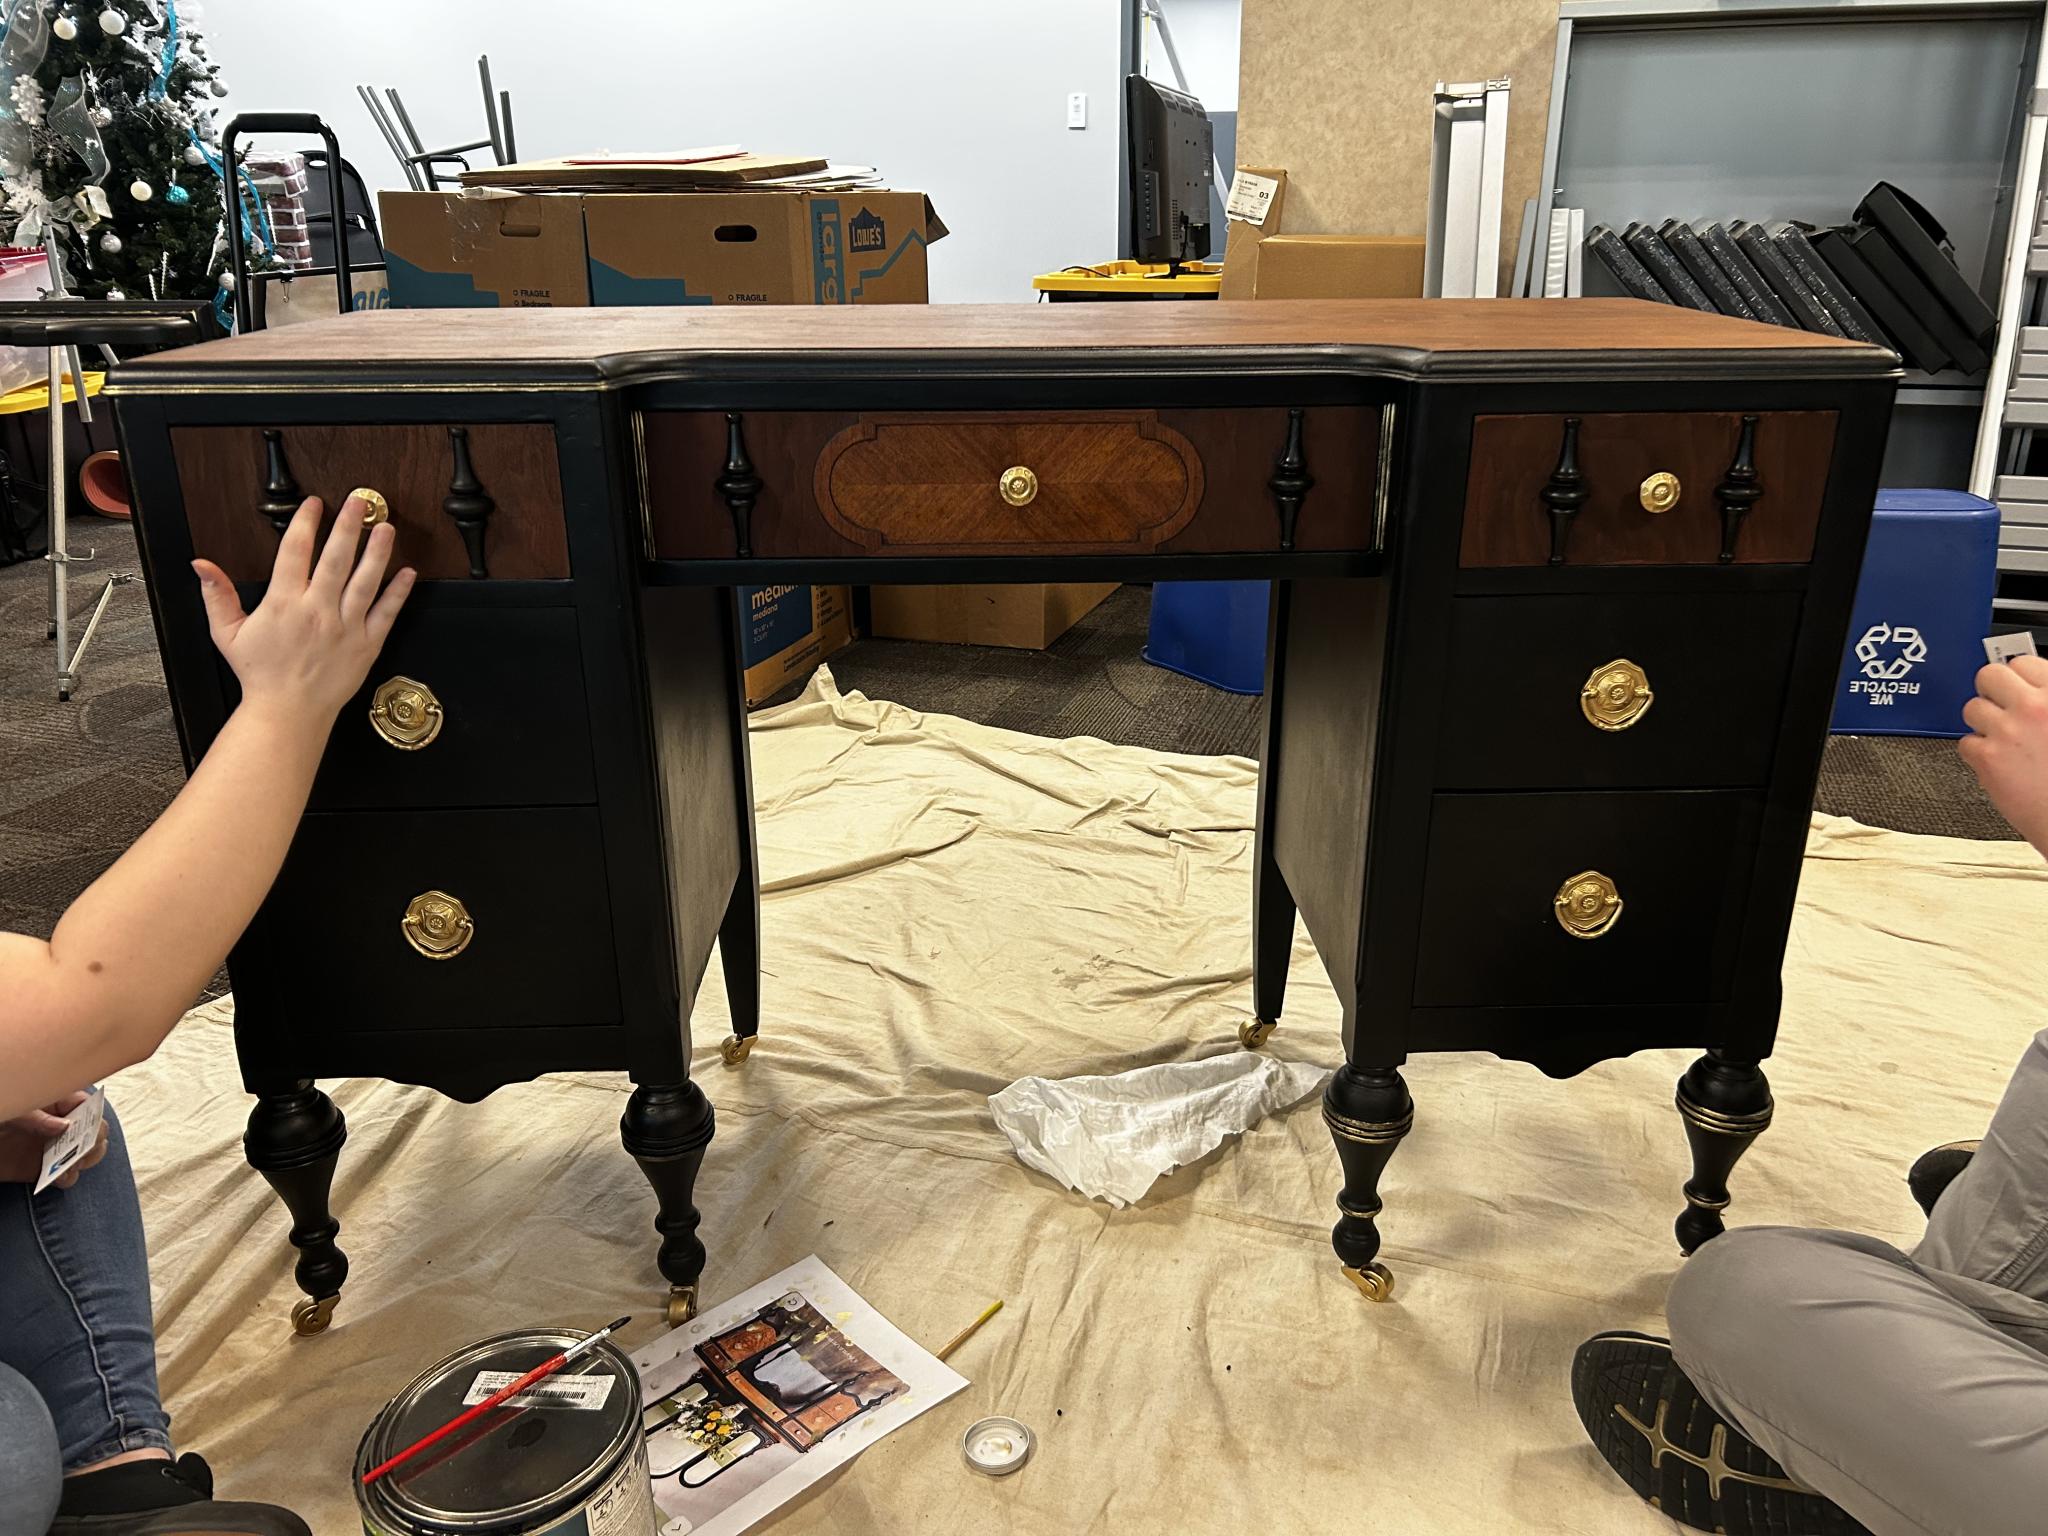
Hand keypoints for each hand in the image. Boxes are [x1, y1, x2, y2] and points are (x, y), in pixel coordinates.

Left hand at [0, 1093, 107, 1187]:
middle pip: (93, 1129)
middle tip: (85, 1147)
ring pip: (86, 1153)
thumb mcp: (7, 1108)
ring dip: (85, 1159)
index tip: (88, 1125)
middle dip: (94, 1138)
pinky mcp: (39, 1170)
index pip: (84, 1102)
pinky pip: (65, 1176)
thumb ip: (34, 1117)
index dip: (92, 1113)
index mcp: (50, 1101)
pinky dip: (66, 1178)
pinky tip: (58, 1176)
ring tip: (73, 1164)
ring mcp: (49, 1147)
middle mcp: (56, 1123)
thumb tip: (63, 1126)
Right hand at [192, 495, 414, 730]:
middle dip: (348, 527)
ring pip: (365, 582)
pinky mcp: (366, 645)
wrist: (288, 711)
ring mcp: (345, 628)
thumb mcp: (227, 633)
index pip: (295, 552)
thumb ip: (217, 595)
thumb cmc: (259, 673)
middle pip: (336, 560)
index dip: (306, 524)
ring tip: (386, 528)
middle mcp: (317, 611)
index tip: (314, 504)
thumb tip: (201, 564)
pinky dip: (398, 593)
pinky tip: (408, 573)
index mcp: (284, 604)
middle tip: (360, 502)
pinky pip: (386, 614)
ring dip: (377, 553)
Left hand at [1960, 654, 2047, 856]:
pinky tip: (1998, 763)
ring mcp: (2010, 731)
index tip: (2017, 688)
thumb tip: (2033, 687)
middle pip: (1989, 676)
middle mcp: (2035, 707)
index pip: (2023, 662)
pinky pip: (1965, 742)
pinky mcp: (1988, 757)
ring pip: (1972, 708)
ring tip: (2002, 740)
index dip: (2017, 678)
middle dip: (1991, 692)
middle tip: (1999, 708)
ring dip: (1982, 723)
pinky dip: (1977, 754)